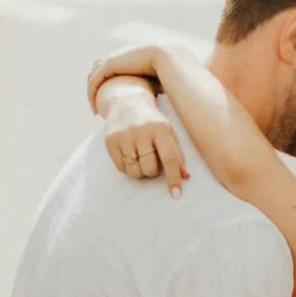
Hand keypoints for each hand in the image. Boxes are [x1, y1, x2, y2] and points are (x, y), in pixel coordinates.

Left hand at [87, 45, 162, 105]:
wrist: (166, 57)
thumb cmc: (166, 70)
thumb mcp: (156, 80)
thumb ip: (152, 88)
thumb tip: (157, 99)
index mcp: (126, 59)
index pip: (109, 72)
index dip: (106, 87)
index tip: (109, 103)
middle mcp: (117, 57)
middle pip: (98, 74)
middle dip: (96, 91)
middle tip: (98, 108)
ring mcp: (111, 60)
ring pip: (94, 79)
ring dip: (92, 95)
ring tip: (96, 111)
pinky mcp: (108, 65)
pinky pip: (94, 82)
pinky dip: (92, 95)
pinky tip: (95, 109)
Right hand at [96, 75, 187, 191]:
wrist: (127, 102)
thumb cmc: (153, 122)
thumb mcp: (168, 132)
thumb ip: (177, 154)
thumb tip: (185, 177)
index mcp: (161, 128)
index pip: (169, 158)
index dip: (174, 178)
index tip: (176, 194)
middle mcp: (141, 131)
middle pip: (150, 168)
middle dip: (153, 171)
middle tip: (152, 161)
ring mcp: (124, 135)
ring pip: (135, 171)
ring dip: (140, 172)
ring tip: (140, 159)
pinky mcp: (110, 140)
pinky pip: (121, 168)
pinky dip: (128, 168)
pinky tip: (130, 156)